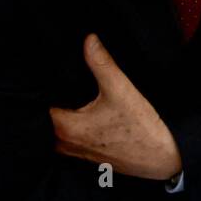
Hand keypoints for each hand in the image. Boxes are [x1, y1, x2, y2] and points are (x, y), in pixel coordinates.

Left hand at [51, 34, 181, 180]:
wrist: (162, 159)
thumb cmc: (141, 129)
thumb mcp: (121, 90)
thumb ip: (101, 64)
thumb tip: (89, 40)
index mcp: (65, 127)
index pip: (38, 106)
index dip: (40, 89)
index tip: (44, 75)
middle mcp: (64, 144)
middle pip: (45, 119)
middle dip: (49, 101)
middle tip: (57, 81)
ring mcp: (76, 153)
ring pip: (55, 130)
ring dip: (60, 116)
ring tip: (69, 96)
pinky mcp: (88, 156)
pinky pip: (69, 139)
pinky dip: (71, 126)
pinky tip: (85, 114)